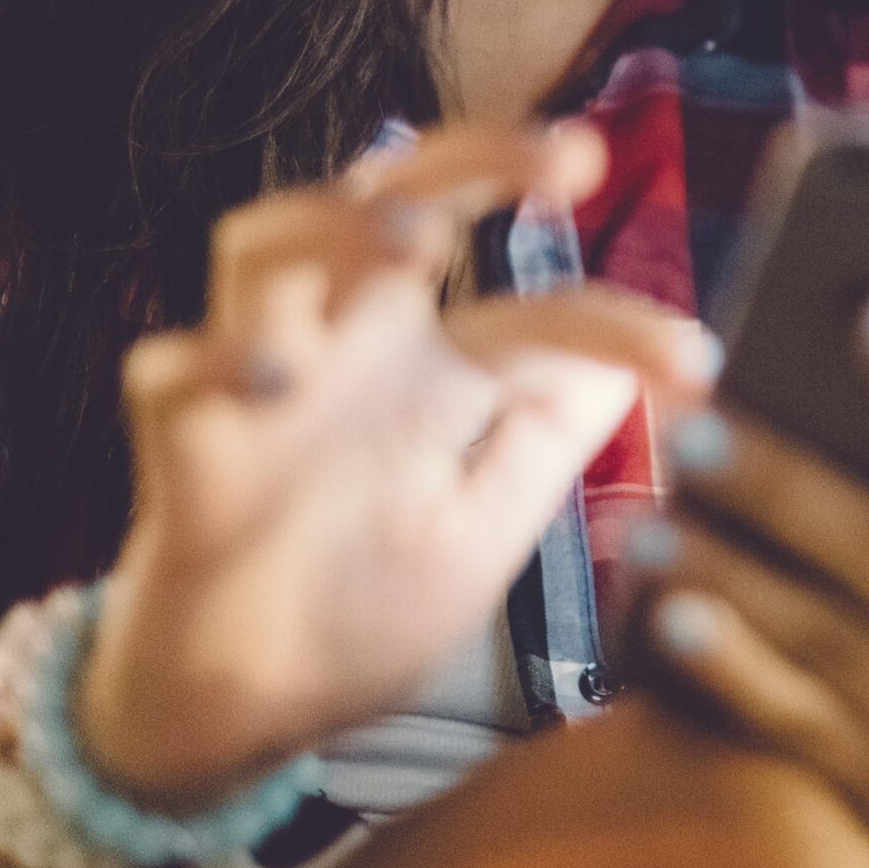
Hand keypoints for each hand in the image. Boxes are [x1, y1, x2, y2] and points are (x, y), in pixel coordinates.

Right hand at [78, 122, 719, 810]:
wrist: (240, 712)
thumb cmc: (364, 606)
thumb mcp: (486, 529)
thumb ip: (547, 440)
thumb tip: (631, 361)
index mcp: (436, 370)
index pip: (531, 310)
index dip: (612, 320)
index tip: (695, 364)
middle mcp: (351, 348)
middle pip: (397, 200)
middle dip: (478, 157)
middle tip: (572, 155)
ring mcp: (258, 382)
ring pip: (268, 244)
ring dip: (334, 225)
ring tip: (410, 239)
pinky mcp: (180, 442)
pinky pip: (172, 371)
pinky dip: (215, 357)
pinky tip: (268, 376)